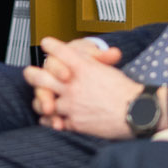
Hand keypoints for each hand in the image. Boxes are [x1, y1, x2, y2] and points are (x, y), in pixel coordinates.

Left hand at [22, 37, 145, 137]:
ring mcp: (71, 104)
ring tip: (43, 103)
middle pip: (40, 77)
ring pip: (44, 103)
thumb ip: (95, 61)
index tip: (46, 44)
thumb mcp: (108, 69)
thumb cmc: (126, 91)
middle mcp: (73, 85)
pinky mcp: (74, 123)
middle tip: (30, 73)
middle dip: (32, 75)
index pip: (58, 51)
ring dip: (42, 102)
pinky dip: (51, 121)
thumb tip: (92, 51)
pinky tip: (51, 119)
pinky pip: (54, 122)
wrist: (137, 112)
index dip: (50, 46)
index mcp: (83, 68)